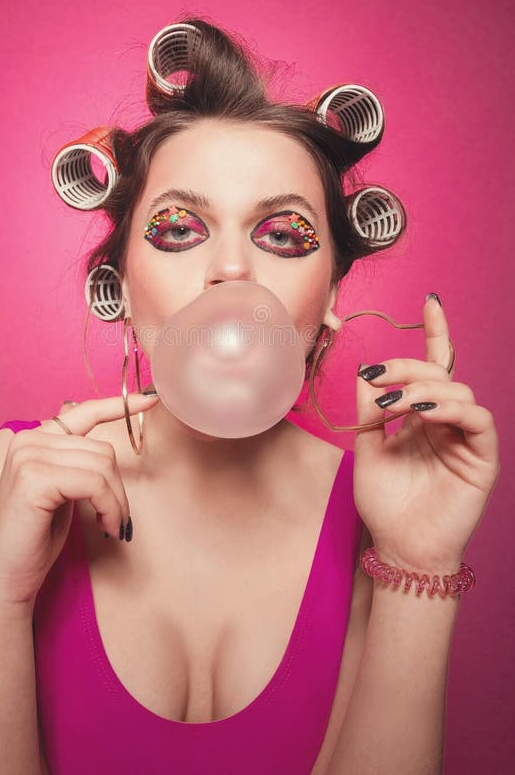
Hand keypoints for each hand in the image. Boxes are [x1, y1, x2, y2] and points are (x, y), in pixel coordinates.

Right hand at [0, 392, 159, 612]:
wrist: (4, 579)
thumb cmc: (35, 539)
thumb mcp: (60, 492)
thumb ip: (73, 463)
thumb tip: (103, 447)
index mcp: (32, 439)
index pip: (82, 412)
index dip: (118, 405)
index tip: (149, 399)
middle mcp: (26, 440)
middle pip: (102, 449)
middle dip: (118, 487)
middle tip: (117, 519)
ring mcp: (28, 456)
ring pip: (102, 465)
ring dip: (116, 501)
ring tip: (111, 525)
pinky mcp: (34, 478)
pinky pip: (95, 483)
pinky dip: (110, 507)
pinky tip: (105, 527)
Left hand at [353, 295, 498, 573]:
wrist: (398, 547)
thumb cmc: (385, 503)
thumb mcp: (366, 448)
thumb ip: (369, 410)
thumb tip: (366, 370)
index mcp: (423, 415)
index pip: (434, 366)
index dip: (436, 332)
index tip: (430, 300)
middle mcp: (447, 420)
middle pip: (439, 373)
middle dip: (407, 367)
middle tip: (378, 378)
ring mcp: (466, 437)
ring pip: (458, 390)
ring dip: (422, 388)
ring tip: (393, 403)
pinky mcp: (481, 457)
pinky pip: (478, 419)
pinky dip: (451, 407)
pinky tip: (423, 412)